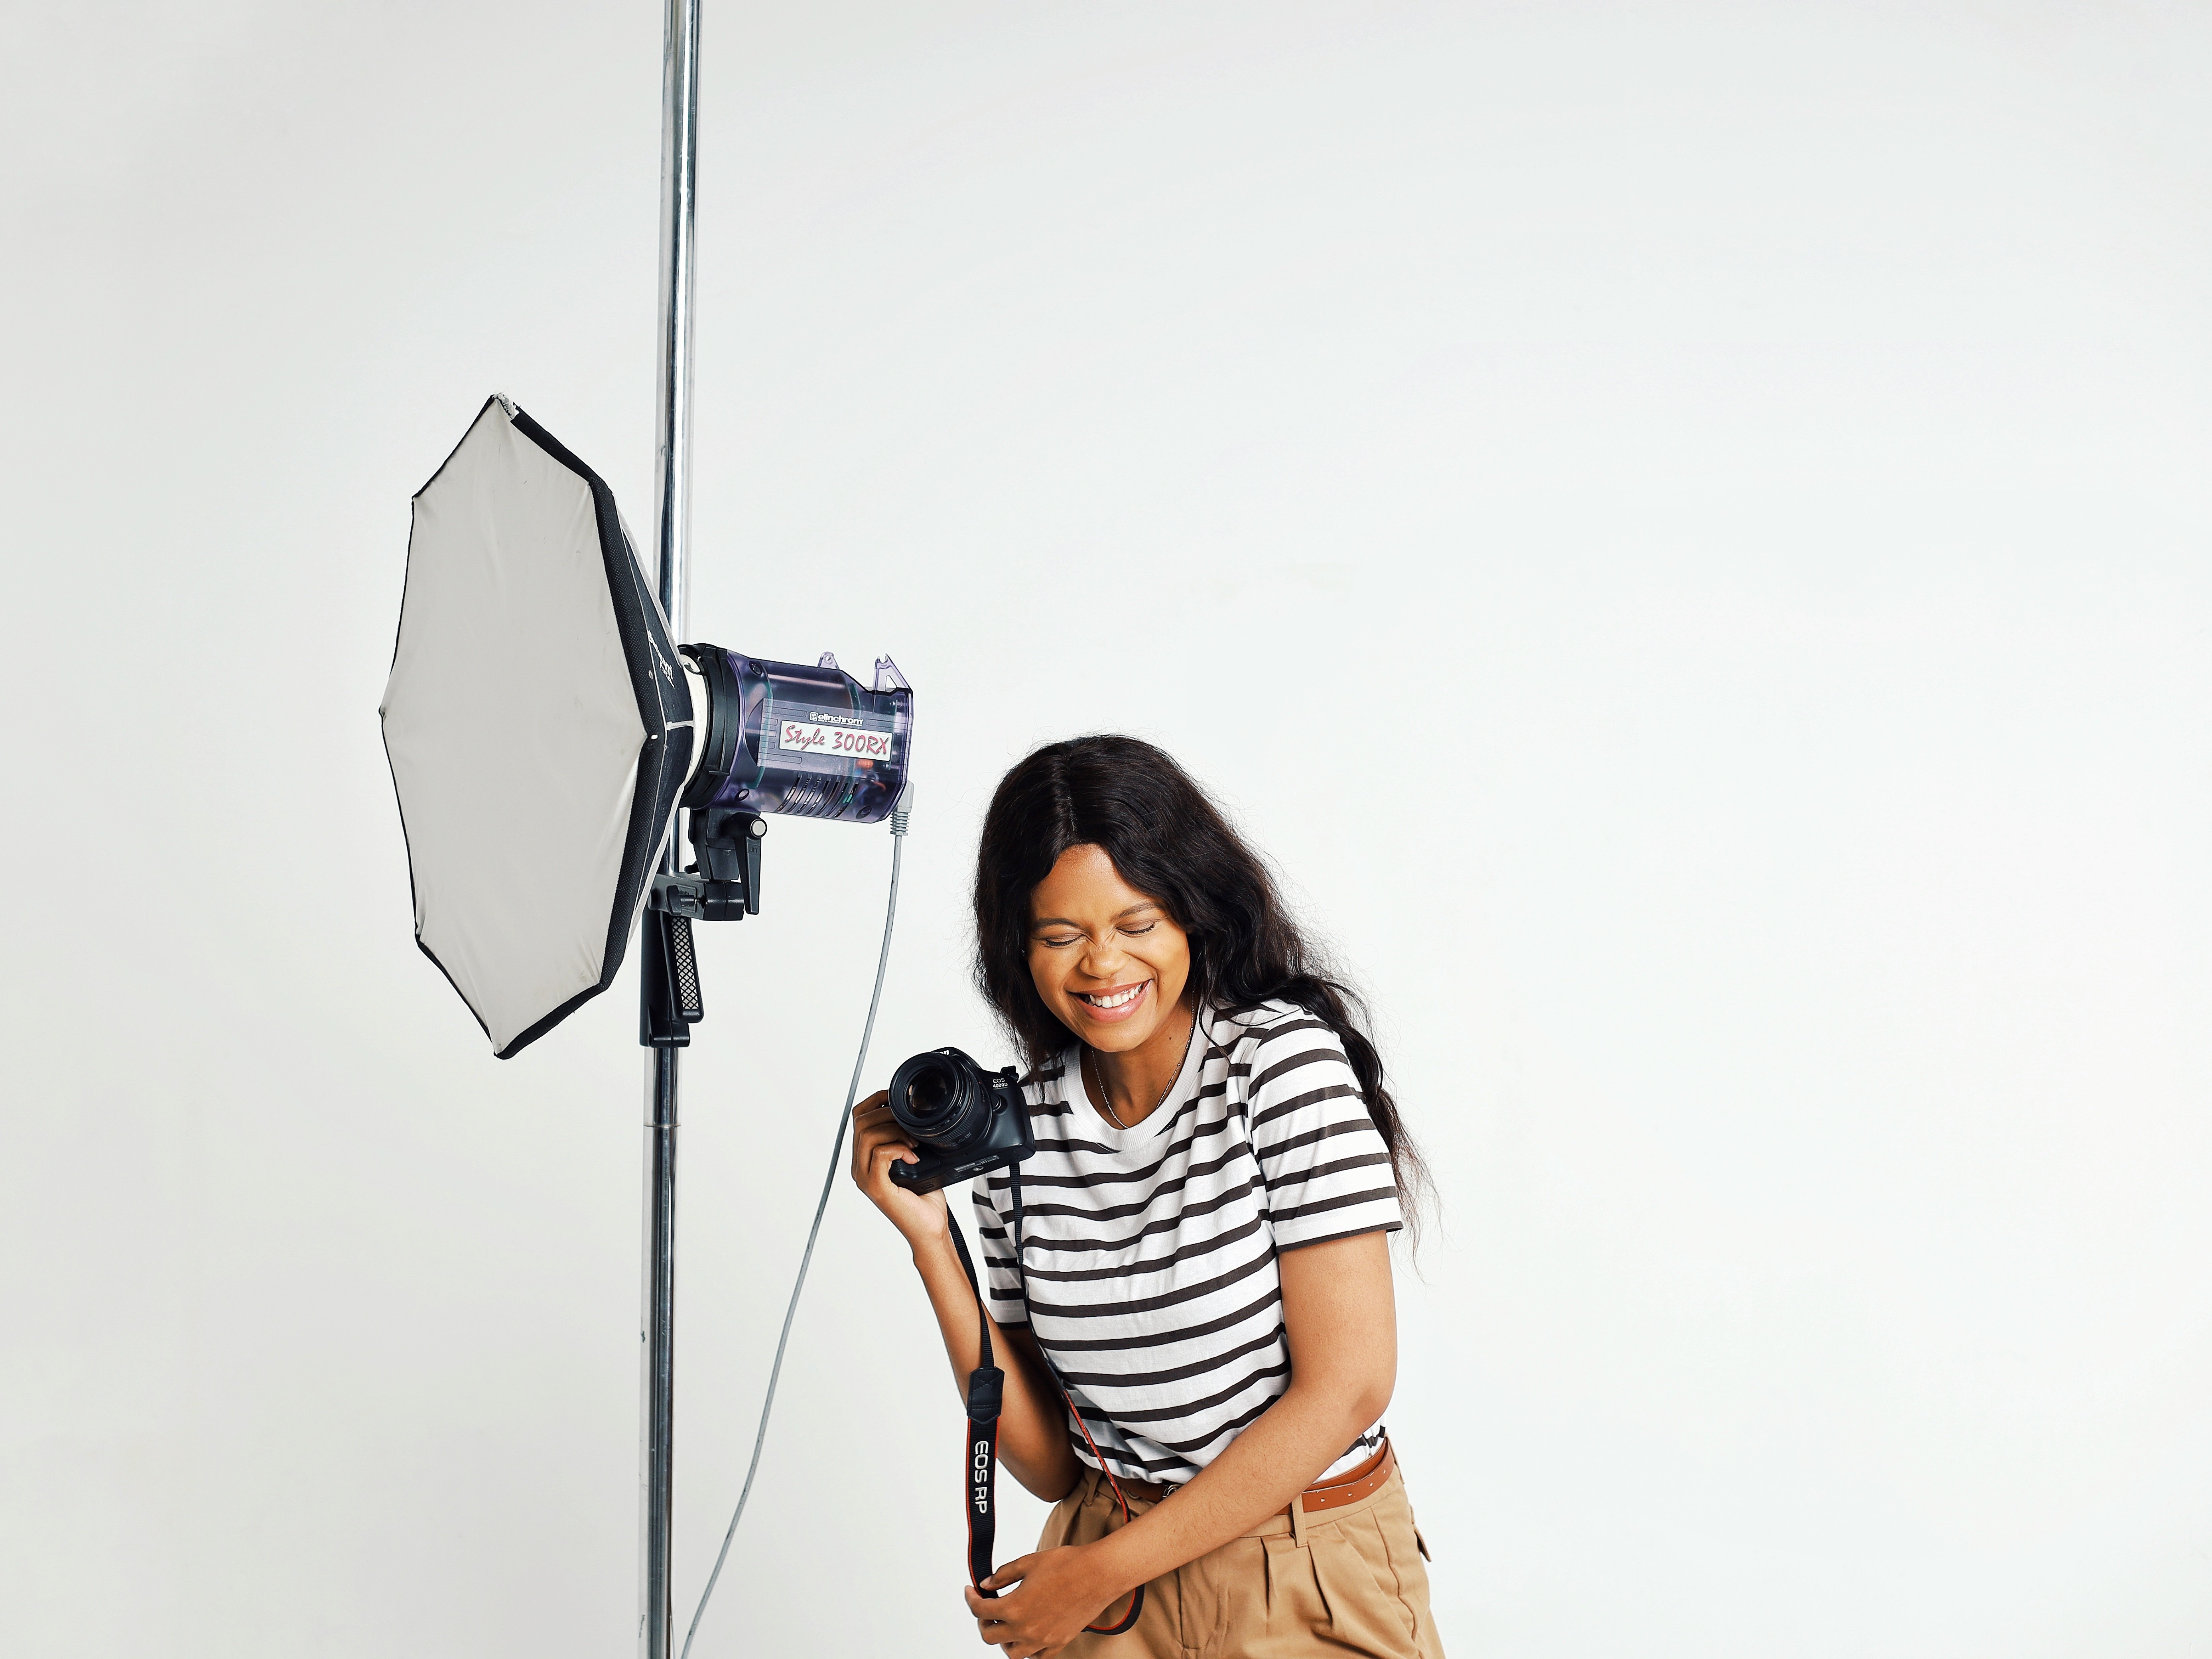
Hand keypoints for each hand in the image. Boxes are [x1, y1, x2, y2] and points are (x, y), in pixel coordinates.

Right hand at [848, 1091, 949, 1252]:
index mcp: (865, 1158)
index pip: (859, 1118)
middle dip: (888, 1114)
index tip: (896, 1098)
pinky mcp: (876, 1187)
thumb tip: (914, 1112)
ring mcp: (865, 1178)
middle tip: (912, 1126)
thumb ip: (907, 1137)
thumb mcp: (916, 1158)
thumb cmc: (924, 1197)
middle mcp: (860, 1167)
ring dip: (895, 1131)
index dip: (876, 1101)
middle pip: (861, 1123)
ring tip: (914, 1143)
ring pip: (868, 1135)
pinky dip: (898, 1148)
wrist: (930, 1228)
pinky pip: (879, 1154)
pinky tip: (913, 1157)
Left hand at [964, 1544, 1135, 1657]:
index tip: (970, 1591)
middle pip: (989, 1636)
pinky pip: (1037, 1657)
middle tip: (987, 1607)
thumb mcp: (1028, 1562)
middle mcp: (1026, 1629)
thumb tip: (986, 1584)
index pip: (980, 1611)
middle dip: (983, 1620)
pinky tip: (1027, 1636)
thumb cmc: (1067, 1564)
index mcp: (1015, 1607)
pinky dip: (1027, 1651)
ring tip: (1006, 1623)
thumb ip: (1003, 1575)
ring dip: (1003, 1639)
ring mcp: (1043, 1640)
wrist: (1098, 1573)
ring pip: (1011, 1653)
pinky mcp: (1059, 1643)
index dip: (970, 1599)